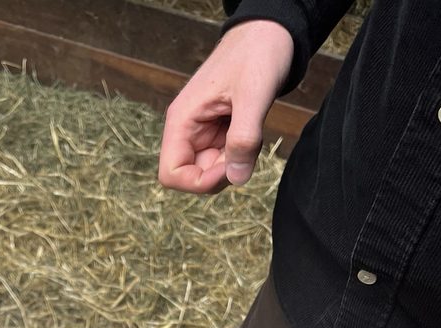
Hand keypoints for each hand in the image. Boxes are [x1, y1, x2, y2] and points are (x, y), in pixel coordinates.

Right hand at [158, 20, 293, 192]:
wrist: (269, 32)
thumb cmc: (257, 53)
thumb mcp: (253, 95)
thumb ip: (243, 138)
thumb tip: (236, 178)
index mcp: (181, 120)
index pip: (171, 175)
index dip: (200, 182)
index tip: (230, 165)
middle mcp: (186, 130)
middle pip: (193, 177)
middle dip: (222, 172)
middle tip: (246, 144)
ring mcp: (202, 133)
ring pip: (211, 171)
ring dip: (234, 163)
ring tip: (250, 130)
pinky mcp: (218, 133)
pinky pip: (225, 159)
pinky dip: (241, 154)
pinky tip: (251, 129)